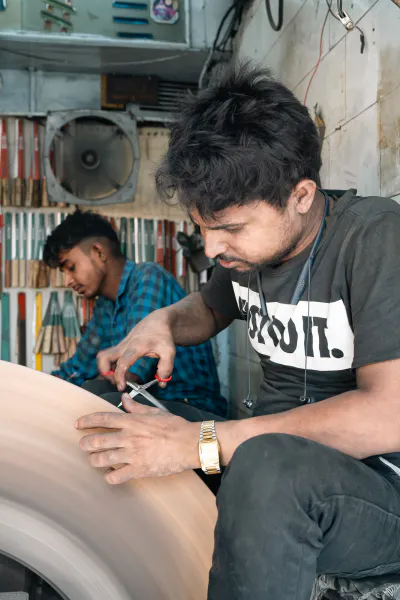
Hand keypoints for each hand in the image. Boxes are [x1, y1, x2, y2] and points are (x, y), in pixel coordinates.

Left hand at [75, 394, 199, 483]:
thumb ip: (137, 407)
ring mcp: (132, 454)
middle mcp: (128, 437)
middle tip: (83, 445)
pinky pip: (116, 476)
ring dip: (94, 460)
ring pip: (102, 459)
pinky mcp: (139, 470)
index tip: (78, 424)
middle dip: (85, 443)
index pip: (102, 419)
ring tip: (93, 460)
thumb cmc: (175, 427)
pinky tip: (109, 474)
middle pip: (96, 440)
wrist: (190, 444)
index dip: (87, 421)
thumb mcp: (155, 412)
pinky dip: (109, 476)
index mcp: (131, 421)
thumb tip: (124, 399)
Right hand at [97, 309, 175, 390]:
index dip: (119, 376)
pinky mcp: (119, 348)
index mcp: (136, 347)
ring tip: (125, 379)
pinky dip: (113, 368)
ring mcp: (120, 346)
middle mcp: (124, 346)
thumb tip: (161, 383)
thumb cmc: (162, 336)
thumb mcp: (169, 351)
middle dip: (104, 373)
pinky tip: (127, 373)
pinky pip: (110, 359)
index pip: (122, 362)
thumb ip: (166, 367)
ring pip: (103, 358)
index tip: (121, 387)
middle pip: (103, 357)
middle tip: (117, 382)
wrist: (157, 321)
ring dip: (108, 371)